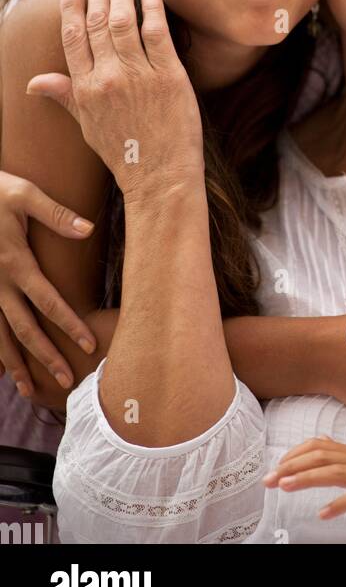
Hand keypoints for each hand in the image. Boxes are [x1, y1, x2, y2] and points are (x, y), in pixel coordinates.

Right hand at [0, 171, 96, 396]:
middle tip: (67, 381)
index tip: (89, 345)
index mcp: (15, 263)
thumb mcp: (24, 194)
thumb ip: (56, 214)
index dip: (69, 324)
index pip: (49, 301)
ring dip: (16, 365)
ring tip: (31, 392)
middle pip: (25, 329)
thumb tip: (89, 229)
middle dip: (46, 357)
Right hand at [26, 0, 203, 199]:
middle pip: (95, 22)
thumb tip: (34, 83)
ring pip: (123, 21)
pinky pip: (157, 32)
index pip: (72, 35)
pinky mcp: (169, 75)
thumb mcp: (87, 126)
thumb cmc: (125, 152)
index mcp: (86, 88)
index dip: (71, 3)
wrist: (160, 176)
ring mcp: (139, 75)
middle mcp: (108, 78)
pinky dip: (151, 8)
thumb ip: (66, 96)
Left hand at [264, 436, 345, 533]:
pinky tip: (324, 513)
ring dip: (308, 479)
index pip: (322, 446)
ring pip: (337, 472)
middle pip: (324, 456)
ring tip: (285, 487)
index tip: (276, 467)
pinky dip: (340, 504)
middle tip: (267, 480)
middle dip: (292, 467)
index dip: (296, 454)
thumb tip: (326, 448)